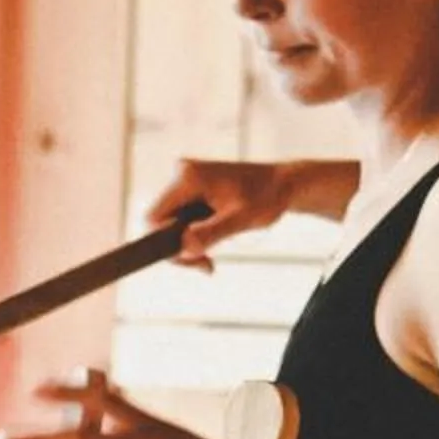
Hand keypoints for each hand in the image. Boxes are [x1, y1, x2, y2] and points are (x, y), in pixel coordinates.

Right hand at [145, 159, 300, 269]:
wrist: (284, 184)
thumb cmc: (268, 197)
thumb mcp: (240, 220)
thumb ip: (210, 234)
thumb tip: (183, 249)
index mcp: (189, 178)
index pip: (155, 217)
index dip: (165, 243)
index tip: (191, 257)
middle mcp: (183, 173)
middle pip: (161, 222)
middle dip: (180, 248)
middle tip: (205, 264)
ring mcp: (187, 179)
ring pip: (171, 222)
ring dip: (188, 244)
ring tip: (209, 260)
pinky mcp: (193, 188)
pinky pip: (181, 217)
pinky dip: (193, 235)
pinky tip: (210, 246)